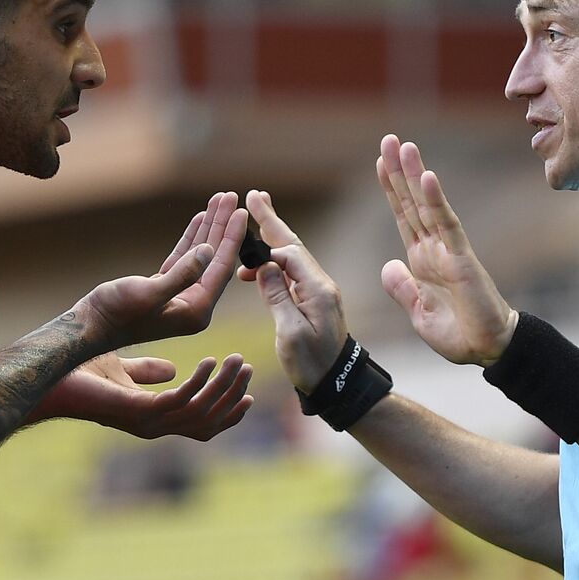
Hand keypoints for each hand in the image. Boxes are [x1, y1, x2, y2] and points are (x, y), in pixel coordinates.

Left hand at [36, 352, 253, 440]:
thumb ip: (146, 371)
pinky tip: (207, 361)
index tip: (249, 394)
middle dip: (231, 396)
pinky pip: (179, 401)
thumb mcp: (123, 370)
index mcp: (155, 420)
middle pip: (208, 421)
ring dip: (221, 387)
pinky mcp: (138, 412)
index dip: (228, 413)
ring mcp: (147, 423)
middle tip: (245, 367)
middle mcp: (155, 427)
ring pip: (199, 412)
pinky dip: (198, 383)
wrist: (52, 380)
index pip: (202, 426)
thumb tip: (171, 370)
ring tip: (234, 360)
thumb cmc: (81, 375)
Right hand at [80, 192, 247, 348]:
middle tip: (232, 197)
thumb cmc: (116, 313)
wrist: (90, 327)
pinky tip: (200, 218)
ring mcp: (180, 297)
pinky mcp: (164, 288)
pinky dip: (192, 238)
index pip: (220, 268)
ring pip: (201, 255)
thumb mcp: (149, 293)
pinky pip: (184, 258)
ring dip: (209, 227)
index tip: (241, 212)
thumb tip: (208, 251)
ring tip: (219, 200)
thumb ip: (182, 274)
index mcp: (197, 311)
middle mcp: (193, 305)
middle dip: (223, 227)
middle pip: (215, 258)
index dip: (231, 238)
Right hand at [237, 189, 347, 391]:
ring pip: (293, 256)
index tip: (242, 252)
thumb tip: (264, 267)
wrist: (336, 384)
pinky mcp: (314, 301)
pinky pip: (293, 271)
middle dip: (272, 221)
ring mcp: (319, 292)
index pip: (290, 255)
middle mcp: (321, 285)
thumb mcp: (291, 333)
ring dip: (273, 237)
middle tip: (255, 195)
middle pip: (293, 245)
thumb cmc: (313, 364)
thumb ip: (278, 297)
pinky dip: (275, 261)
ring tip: (256, 216)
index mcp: (318, 290)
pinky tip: (260, 265)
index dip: (265, 250)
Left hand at [377, 134, 516, 364]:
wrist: (488, 351)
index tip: (380, 162)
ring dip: (415, 175)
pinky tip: (427, 177)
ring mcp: (448, 250)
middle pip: (412, 203)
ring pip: (427, 205)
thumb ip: (402, 289)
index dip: (391, 190)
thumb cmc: (459, 335)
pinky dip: (435, 200)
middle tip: (389, 139)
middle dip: (399, 172)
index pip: (403, 217)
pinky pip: (446, 224)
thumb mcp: (418, 314)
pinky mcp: (462, 258)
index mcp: (421, 261)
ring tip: (404, 146)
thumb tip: (388, 264)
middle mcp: (434, 249)